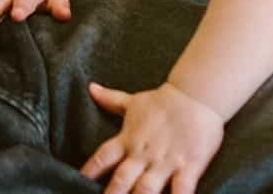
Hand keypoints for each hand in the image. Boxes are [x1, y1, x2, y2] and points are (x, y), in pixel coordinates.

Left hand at [80, 82, 223, 193]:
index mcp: (128, 139)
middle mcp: (143, 154)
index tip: (75, 182)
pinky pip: (182, 190)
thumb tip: (91, 88)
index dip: (89, 171)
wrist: (197, 94)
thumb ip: (111, 100)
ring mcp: (165, 162)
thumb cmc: (164, 100)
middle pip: (121, 179)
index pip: (102, 157)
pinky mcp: (189, 166)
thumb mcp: (134, 101)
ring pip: (147, 189)